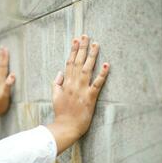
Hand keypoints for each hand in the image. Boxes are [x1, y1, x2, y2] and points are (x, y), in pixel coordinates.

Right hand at [47, 35, 109, 153]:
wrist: (66, 127)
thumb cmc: (61, 113)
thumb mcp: (54, 97)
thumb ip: (56, 84)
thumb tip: (59, 72)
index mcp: (66, 83)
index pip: (69, 63)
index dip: (72, 50)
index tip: (75, 40)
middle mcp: (73, 84)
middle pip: (78, 62)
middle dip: (82, 48)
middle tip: (85, 36)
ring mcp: (82, 90)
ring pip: (87, 69)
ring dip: (91, 56)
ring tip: (95, 44)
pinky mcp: (90, 97)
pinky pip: (97, 84)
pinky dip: (102, 74)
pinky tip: (106, 65)